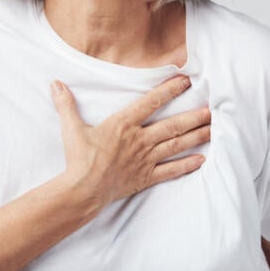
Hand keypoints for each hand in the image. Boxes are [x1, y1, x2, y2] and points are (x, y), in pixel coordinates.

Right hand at [50, 75, 210, 206]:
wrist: (82, 189)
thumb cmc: (78, 159)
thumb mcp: (71, 128)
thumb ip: (66, 104)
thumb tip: (55, 83)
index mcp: (123, 125)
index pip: (150, 103)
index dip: (169, 90)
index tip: (185, 80)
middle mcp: (139, 140)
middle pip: (172, 126)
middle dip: (194, 116)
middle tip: (213, 108)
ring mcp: (145, 159)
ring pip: (176, 145)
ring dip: (196, 136)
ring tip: (214, 128)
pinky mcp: (146, 177)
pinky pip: (170, 171)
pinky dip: (186, 165)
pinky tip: (202, 160)